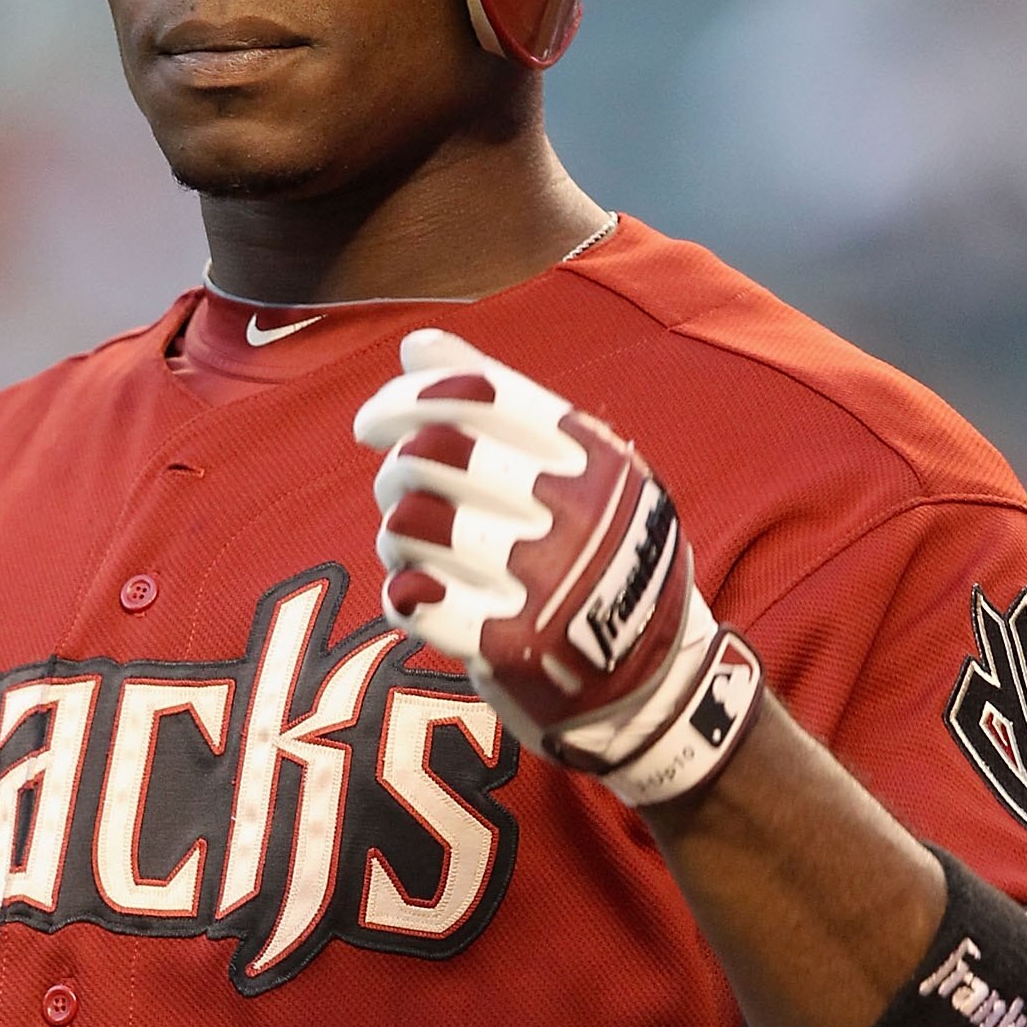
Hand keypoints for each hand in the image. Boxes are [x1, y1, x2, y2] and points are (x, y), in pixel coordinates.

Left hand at [354, 329, 762, 807]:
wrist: (653, 679)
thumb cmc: (603, 556)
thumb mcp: (584, 470)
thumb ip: (503, 406)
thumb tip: (417, 346)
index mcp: (588, 457)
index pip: (472, 397)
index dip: (404, 399)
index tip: (373, 420)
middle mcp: (568, 510)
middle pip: (430, 456)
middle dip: (393, 468)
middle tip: (395, 489)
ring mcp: (540, 581)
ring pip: (408, 524)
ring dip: (396, 533)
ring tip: (418, 548)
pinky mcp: (510, 646)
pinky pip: (412, 599)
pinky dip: (405, 593)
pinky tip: (425, 597)